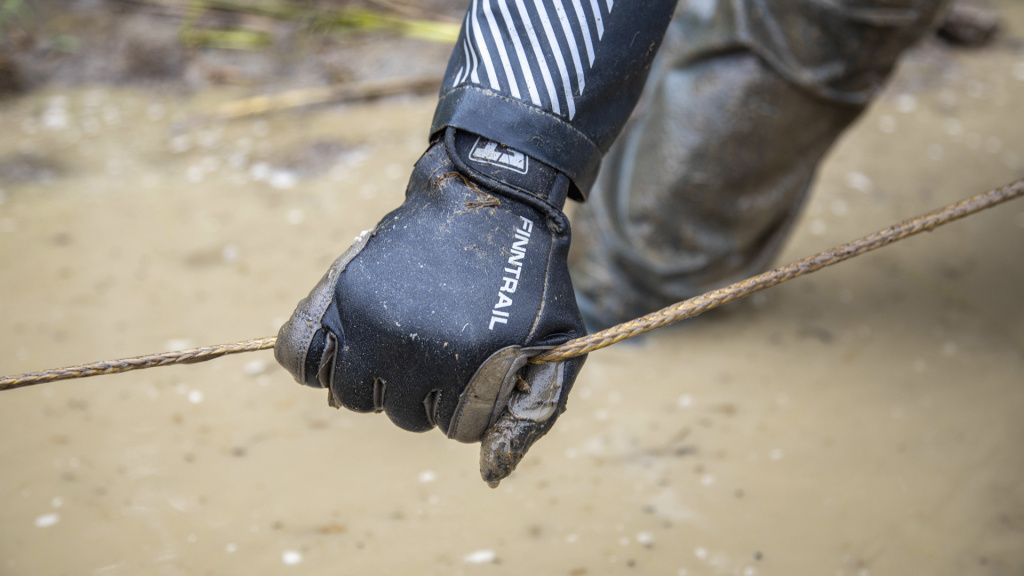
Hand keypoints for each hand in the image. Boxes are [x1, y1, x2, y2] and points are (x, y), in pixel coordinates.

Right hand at [275, 128, 585, 485]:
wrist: (492, 199)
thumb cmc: (529, 280)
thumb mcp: (557, 345)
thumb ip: (532, 415)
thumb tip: (488, 475)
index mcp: (473, 363)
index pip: (458, 429)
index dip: (474, 401)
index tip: (481, 367)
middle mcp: (418, 347)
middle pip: (406, 416)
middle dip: (430, 392)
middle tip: (445, 345)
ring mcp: (375, 319)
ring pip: (355, 397)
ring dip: (381, 381)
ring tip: (405, 344)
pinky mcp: (345, 292)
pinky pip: (298, 354)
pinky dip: (312, 360)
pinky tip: (345, 347)